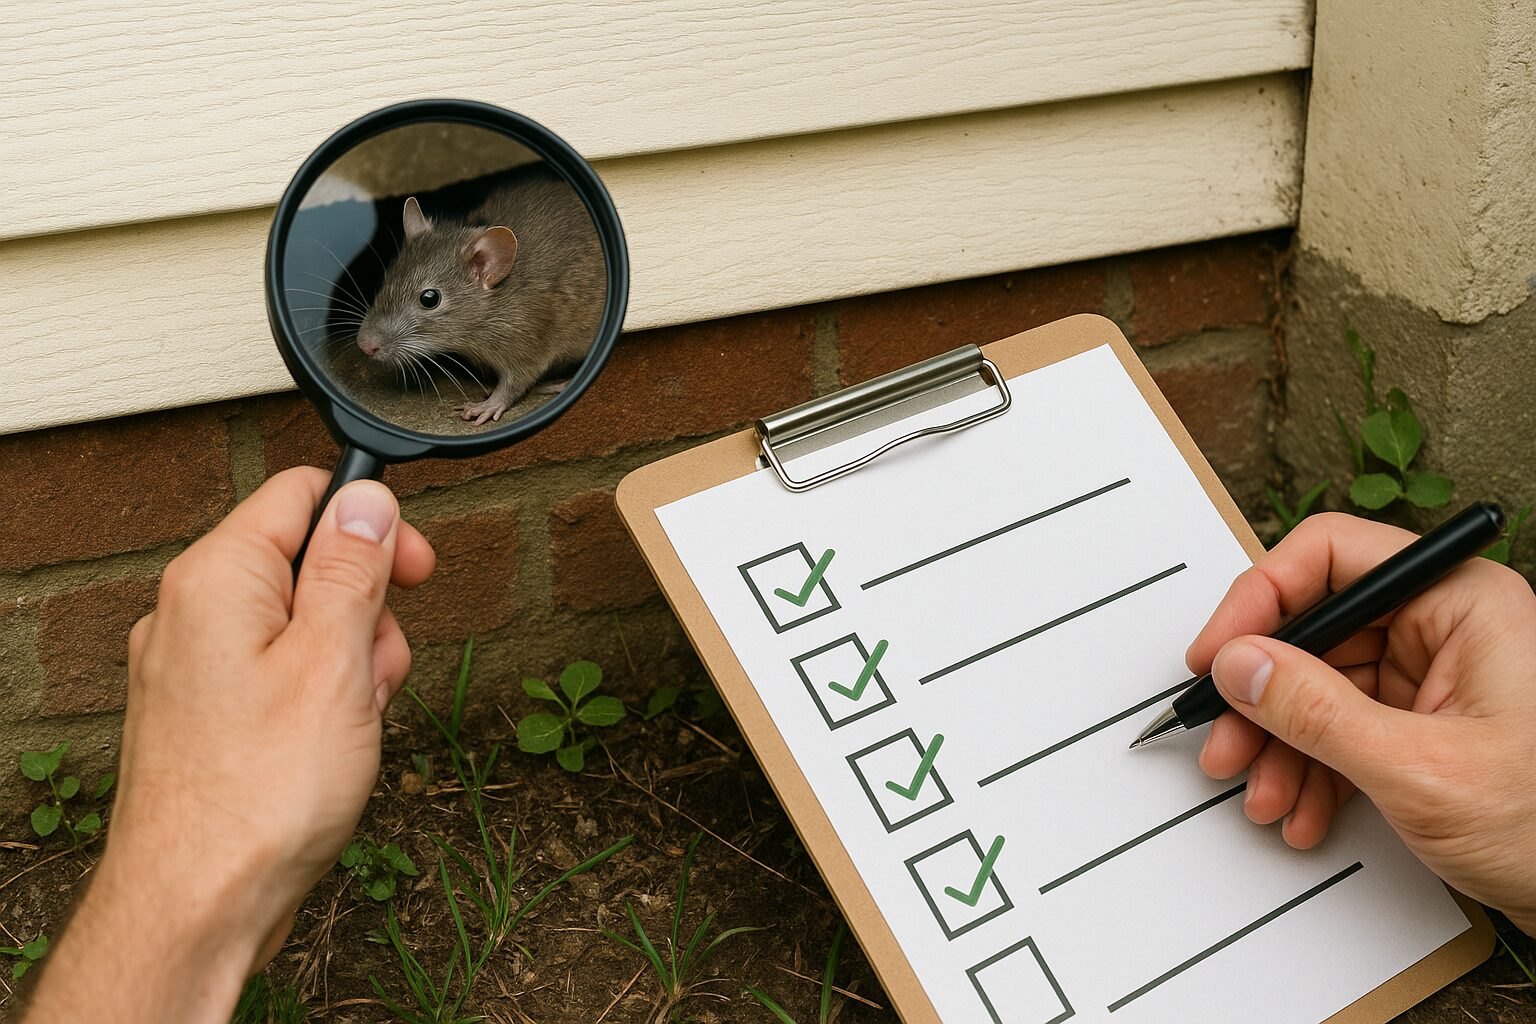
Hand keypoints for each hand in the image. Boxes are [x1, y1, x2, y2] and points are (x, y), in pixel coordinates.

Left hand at [23, 468, 434, 1021]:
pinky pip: (278, 674)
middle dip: (366, 608)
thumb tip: (366, 499)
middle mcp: (191, 611)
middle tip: (379, 667)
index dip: (371, 522)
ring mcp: (193, 666)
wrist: (198, 903)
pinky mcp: (205, 713)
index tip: (414, 569)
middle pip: (306, 563)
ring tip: (353, 722)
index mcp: (217, 578)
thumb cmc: (260, 793)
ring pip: (300, 625)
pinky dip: (319, 698)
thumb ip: (352, 568)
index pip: (303, 494)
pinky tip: (331, 747)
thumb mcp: (335, 660)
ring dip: (350, 662)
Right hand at [1189, 512, 1535, 933]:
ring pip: (1319, 684)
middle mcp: (1446, 624)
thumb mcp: (1420, 769)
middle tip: (1225, 742)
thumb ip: (1317, 712)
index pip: (1331, 556)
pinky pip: (1342, 725)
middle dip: (1262, 696)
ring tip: (1265, 793)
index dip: (1260, 600)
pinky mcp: (1424, 720)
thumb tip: (1238, 666)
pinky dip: (1311, 767)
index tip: (1217, 655)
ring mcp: (1434, 673)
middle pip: (1316, 628)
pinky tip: (1303, 807)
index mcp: (1461, 600)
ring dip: (1280, 743)